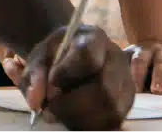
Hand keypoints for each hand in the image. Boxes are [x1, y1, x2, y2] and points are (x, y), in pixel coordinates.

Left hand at [19, 25, 134, 131]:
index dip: (67, 73)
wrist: (70, 56)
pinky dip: (90, 125)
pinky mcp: (127, 104)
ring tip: (60, 114)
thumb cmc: (56, 55)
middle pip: (105, 90)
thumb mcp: (40, 56)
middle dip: (72, 105)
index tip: (51, 82)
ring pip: (112, 110)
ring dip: (80, 119)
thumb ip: (35, 74)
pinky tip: (73, 118)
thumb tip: (36, 101)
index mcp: (94, 39)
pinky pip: (113, 122)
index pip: (88, 56)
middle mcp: (116, 59)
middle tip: (50, 109)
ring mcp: (126, 82)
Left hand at [127, 40, 161, 94]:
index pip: (141, 59)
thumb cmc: (140, 62)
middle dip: (160, 76)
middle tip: (156, 91)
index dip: (138, 73)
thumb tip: (112, 78)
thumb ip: (123, 67)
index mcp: (145, 50)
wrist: (157, 47)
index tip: (136, 89)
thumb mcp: (128, 60)